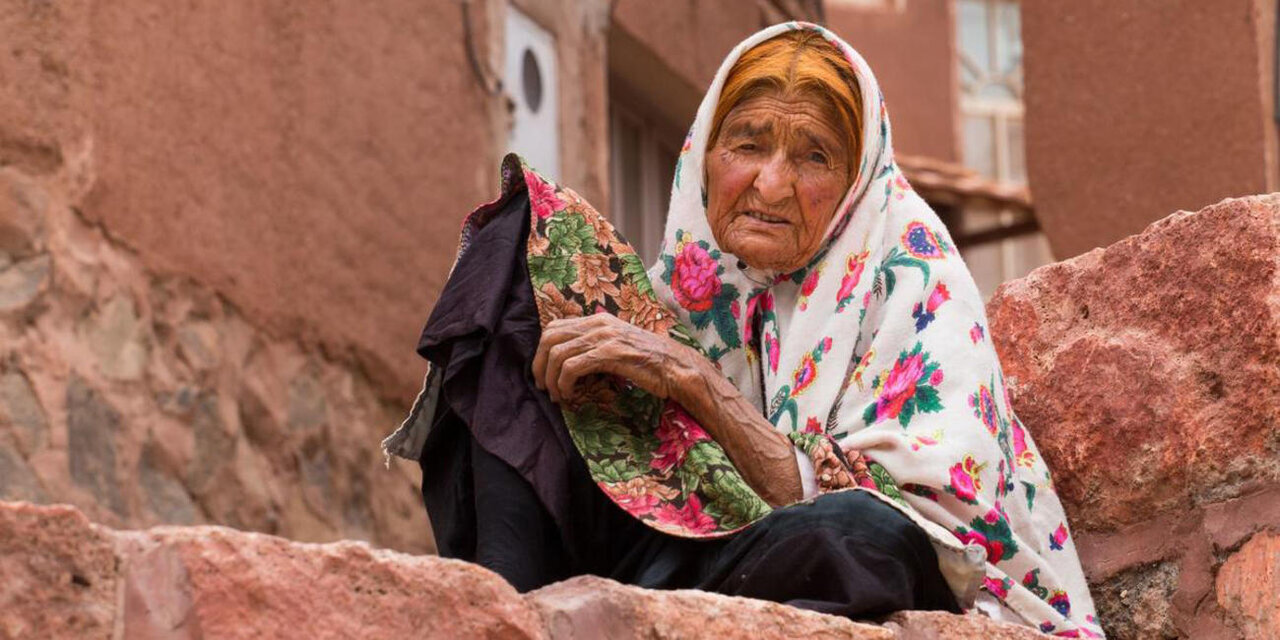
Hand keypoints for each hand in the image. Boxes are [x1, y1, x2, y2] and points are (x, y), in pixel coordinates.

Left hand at [532, 314, 695, 404]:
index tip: (544, 373)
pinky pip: (571, 367)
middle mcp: (598, 324)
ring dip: (551, 379)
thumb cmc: (650, 363)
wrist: (676, 367)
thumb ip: (596, 346)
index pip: (555, 327)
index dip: (542, 351)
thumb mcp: (619, 346)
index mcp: (598, 320)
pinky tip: (570, 395)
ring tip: (557, 396)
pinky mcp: (609, 353)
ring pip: (557, 353)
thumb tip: (571, 361)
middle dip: (539, 364)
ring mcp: (604, 337)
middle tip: (543, 387)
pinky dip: (564, 384)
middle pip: (549, 338)